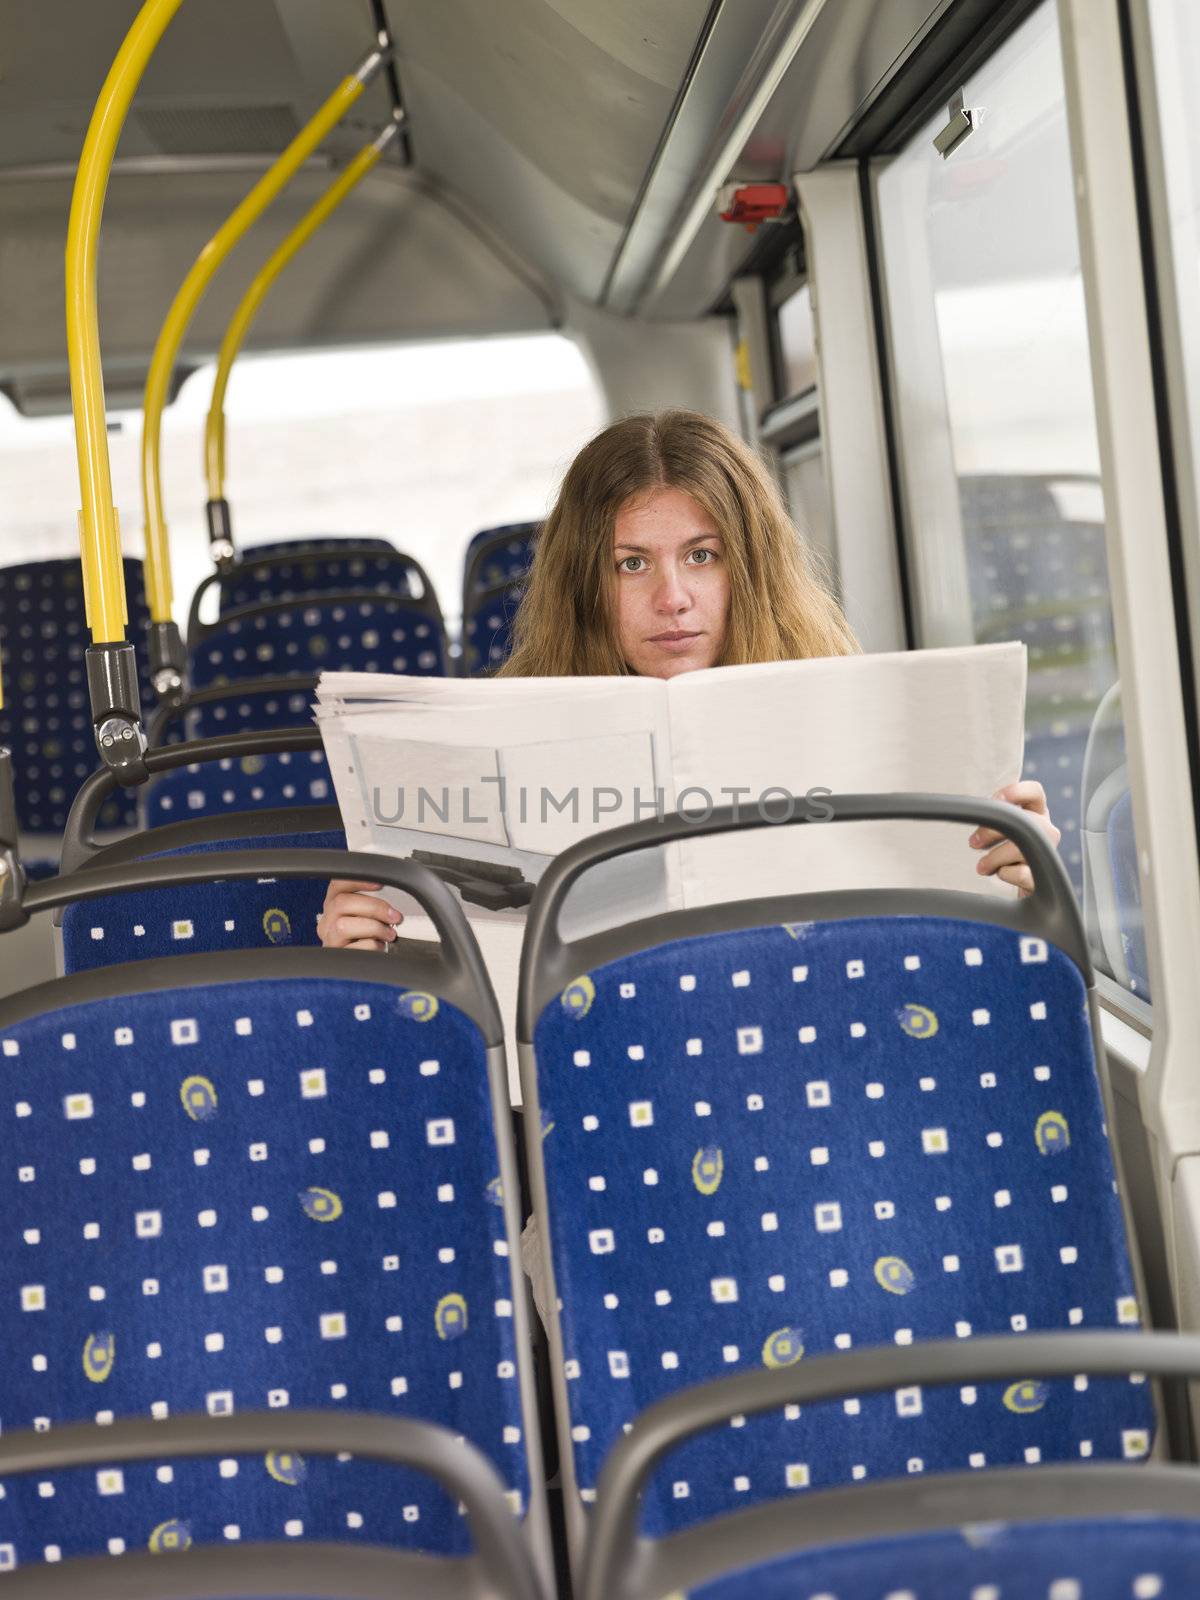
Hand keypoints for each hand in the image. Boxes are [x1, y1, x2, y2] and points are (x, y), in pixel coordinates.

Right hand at [317, 879, 403, 950]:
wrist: (363, 971)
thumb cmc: (369, 937)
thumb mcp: (369, 916)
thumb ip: (374, 903)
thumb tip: (397, 895)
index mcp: (334, 904)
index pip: (338, 884)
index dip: (358, 881)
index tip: (380, 884)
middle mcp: (327, 920)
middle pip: (341, 903)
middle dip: (374, 907)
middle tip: (394, 916)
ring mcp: (329, 939)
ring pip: (343, 925)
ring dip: (373, 928)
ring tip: (389, 934)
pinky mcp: (337, 958)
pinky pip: (353, 948)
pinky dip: (371, 946)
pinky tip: (379, 947)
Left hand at [969, 781, 1061, 897]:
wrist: (1019, 885)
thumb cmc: (1005, 854)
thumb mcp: (999, 832)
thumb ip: (992, 818)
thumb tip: (973, 812)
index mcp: (1037, 813)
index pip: (1035, 792)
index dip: (1016, 792)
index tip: (994, 800)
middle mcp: (1046, 832)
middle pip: (1025, 822)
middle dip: (993, 831)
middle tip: (974, 842)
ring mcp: (1048, 855)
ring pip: (1022, 849)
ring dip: (994, 857)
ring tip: (981, 866)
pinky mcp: (1042, 878)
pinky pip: (1021, 873)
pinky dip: (1006, 874)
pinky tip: (1001, 874)